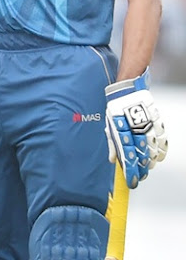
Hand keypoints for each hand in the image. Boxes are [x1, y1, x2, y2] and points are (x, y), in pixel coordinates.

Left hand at [105, 68, 167, 187]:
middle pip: (141, 156)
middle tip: (139, 176)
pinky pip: (162, 141)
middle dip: (141, 169)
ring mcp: (148, 126)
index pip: (127, 157)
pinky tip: (157, 157)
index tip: (132, 182)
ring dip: (150, 161)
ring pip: (153, 150)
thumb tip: (113, 160)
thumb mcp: (110, 124)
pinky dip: (161, 151)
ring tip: (146, 167)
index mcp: (121, 130)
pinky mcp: (156, 122)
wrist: (127, 90)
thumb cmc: (116, 107)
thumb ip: (112, 142)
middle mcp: (135, 130)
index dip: (131, 172)